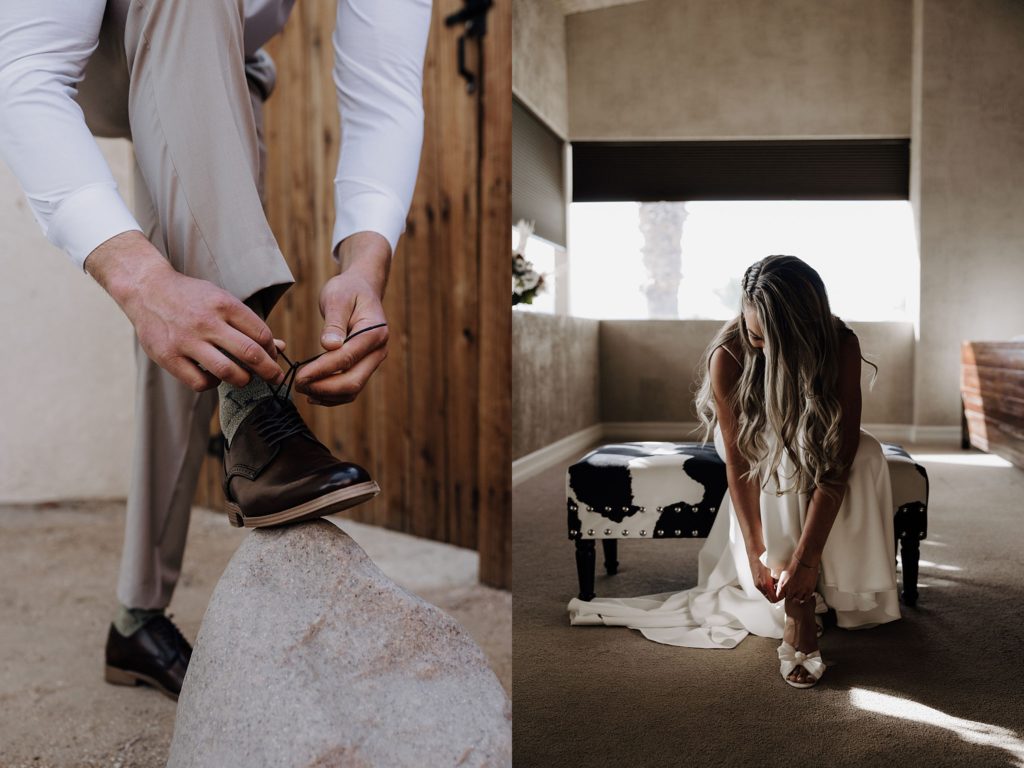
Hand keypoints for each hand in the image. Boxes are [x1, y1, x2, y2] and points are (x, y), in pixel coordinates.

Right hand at [85, 231, 282, 391]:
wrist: (147, 289)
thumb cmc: (192, 298)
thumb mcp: (222, 300)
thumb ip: (249, 324)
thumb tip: (280, 347)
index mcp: (224, 304)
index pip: (261, 334)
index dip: (272, 350)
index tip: (272, 356)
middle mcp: (207, 322)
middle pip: (250, 354)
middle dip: (269, 371)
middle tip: (275, 378)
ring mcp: (186, 340)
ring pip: (227, 371)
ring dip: (243, 380)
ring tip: (245, 378)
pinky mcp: (168, 356)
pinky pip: (200, 382)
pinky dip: (213, 383)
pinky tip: (213, 376)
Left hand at [295, 232, 390, 405]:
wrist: (362, 289)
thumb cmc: (348, 291)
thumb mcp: (338, 298)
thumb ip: (334, 323)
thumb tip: (329, 346)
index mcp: (375, 332)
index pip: (347, 358)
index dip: (322, 370)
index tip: (299, 375)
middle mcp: (378, 351)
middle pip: (353, 381)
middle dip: (323, 388)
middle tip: (298, 386)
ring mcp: (373, 361)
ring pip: (352, 390)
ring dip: (326, 395)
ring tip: (303, 390)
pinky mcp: (364, 367)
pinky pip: (350, 389)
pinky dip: (332, 396)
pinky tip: (313, 394)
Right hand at [747, 550, 780, 602]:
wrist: (754, 551)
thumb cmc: (764, 558)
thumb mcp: (775, 568)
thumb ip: (779, 579)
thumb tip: (786, 585)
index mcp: (765, 584)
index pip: (774, 599)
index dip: (781, 597)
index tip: (785, 592)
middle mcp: (759, 585)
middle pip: (770, 598)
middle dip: (777, 595)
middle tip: (782, 588)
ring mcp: (756, 583)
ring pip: (767, 593)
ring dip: (773, 590)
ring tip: (778, 583)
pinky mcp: (756, 580)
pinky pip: (763, 588)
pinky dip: (769, 586)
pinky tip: (772, 579)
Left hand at [776, 554, 818, 603]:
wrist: (805, 560)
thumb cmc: (794, 564)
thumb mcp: (783, 573)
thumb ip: (782, 582)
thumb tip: (778, 586)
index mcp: (783, 585)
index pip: (779, 596)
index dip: (781, 594)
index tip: (783, 592)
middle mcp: (791, 590)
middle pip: (788, 598)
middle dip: (789, 594)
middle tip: (791, 590)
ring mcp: (801, 591)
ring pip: (797, 600)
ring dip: (797, 596)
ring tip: (798, 591)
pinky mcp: (809, 590)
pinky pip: (806, 599)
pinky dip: (805, 597)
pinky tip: (804, 593)